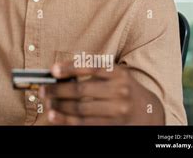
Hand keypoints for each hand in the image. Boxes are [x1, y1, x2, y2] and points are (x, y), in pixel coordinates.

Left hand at [39, 62, 164, 124]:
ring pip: (80, 108)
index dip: (69, 68)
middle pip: (80, 90)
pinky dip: (66, 120)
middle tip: (43, 90)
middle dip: (57, 90)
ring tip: (47, 104)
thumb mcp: (115, 75)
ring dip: (59, 106)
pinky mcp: (114, 125)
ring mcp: (118, 109)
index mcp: (118, 72)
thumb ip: (92, 72)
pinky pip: (85, 123)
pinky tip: (55, 117)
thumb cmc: (123, 88)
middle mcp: (120, 90)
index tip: (53, 70)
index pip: (90, 67)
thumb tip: (58, 73)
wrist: (149, 111)